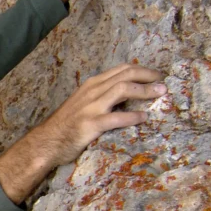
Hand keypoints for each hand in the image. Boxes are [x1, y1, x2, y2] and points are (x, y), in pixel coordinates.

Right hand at [0, 64, 165, 203]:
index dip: (142, 70)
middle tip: (163, 83)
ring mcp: (92, 107)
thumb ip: (102, 96)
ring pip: (123, 89)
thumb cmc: (67, 124)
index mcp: (92, 84)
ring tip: (160, 95)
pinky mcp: (91, 124)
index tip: (155, 75)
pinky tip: (144, 118)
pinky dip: (133, 116)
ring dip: (145, 91)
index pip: (121, 69)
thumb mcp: (84, 102)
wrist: (47, 141)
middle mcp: (93, 91)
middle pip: (126, 74)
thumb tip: (126, 96)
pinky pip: (117, 118)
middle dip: (148, 76)